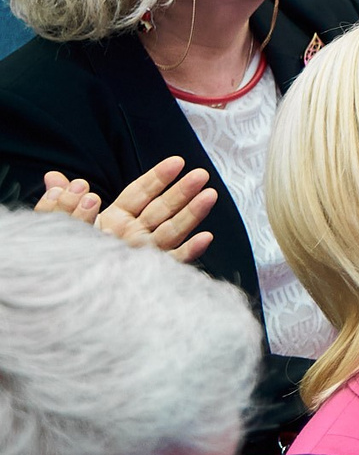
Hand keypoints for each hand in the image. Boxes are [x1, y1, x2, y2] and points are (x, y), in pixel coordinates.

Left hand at [36, 158, 218, 261]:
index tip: (177, 163)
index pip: (140, 193)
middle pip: (162, 209)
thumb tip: (52, 177)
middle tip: (201, 175)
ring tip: (210, 196)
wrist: (60, 291)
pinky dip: (190, 251)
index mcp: (115, 219)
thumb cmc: (64, 257)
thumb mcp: (59, 227)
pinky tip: (204, 238)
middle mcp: (133, 234)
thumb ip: (62, 202)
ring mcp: (142, 252)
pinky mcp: (147, 272)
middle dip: (182, 192)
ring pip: (172, 230)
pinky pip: (172, 262)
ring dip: (192, 214)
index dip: (158, 178)